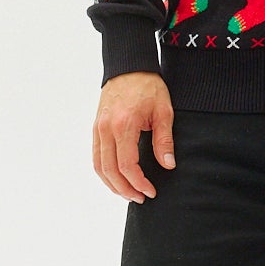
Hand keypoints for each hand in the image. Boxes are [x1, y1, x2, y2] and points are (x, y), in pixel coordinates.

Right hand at [93, 71, 175, 201]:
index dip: (138, 182)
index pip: (127, 165)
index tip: (151, 191)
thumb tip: (168, 165)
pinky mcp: (95, 128)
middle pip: (110, 170)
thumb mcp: (163, 111)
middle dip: (125, 189)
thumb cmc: (148, 87)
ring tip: (128, 193)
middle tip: (140, 198)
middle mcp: (106, 129)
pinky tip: (117, 179)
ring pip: (98, 166)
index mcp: (123, 125)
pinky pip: (96, 156)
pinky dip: (104, 172)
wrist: (128, 67)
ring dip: (112, 184)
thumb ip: (164, 140)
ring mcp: (97, 128)